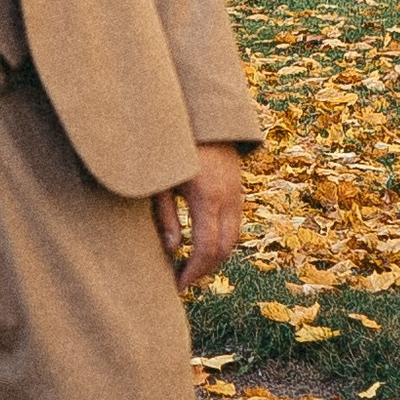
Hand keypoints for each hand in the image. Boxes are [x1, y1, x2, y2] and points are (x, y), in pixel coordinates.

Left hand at [153, 143, 245, 293]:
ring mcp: (237, 192)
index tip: (177, 285)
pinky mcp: (238, 187)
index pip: (206, 248)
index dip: (193, 272)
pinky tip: (201, 244)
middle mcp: (228, 197)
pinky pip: (235, 222)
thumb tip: (174, 250)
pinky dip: (221, 239)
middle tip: (182, 281)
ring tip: (190, 266)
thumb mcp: (161, 180)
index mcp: (207, 196)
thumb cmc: (172, 146)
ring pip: (234, 237)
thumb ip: (165, 216)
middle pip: (225, 248)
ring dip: (215, 257)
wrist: (201, 114)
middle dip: (205, 270)